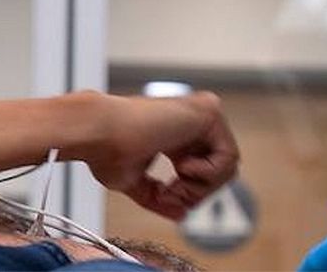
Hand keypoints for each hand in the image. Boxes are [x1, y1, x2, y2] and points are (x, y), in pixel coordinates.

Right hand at [69, 91, 239, 219]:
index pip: (206, 172)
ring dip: (200, 186)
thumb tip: (182, 215)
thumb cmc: (105, 150)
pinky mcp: (209, 112)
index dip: (190, 194)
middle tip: (170, 194)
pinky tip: (181, 167)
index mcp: (178, 136)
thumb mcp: (136, 183)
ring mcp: (203, 114)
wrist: (97, 132)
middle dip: (198, 192)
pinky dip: (206, 174)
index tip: (165, 198)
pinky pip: (229, 156)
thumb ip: (160, 197)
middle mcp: (194, 123)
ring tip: (174, 183)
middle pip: (221, 170)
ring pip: (229, 165)